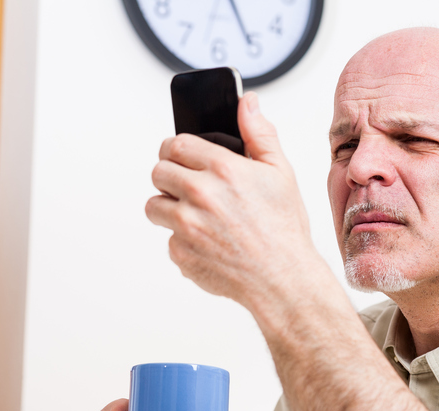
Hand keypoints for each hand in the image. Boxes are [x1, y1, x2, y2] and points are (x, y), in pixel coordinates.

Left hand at [146, 92, 316, 312]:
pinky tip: (208, 242)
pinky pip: (167, 239)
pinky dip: (182, 240)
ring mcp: (186, 226)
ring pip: (154, 205)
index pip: (175, 144)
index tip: (181, 156)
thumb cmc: (284, 227)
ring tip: (197, 216)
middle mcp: (200, 194)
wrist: (283, 279)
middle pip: (158, 171)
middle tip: (190, 187)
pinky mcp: (180, 253)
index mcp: (223, 169)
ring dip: (169, 208)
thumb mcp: (280, 172)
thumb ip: (259, 133)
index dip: (177, 149)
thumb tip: (247, 102)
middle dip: (171, 177)